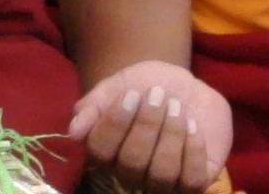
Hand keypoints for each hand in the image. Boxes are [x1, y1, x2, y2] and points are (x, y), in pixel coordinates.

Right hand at [69, 61, 232, 193]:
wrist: (186, 86)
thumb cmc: (146, 87)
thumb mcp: (118, 86)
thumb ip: (94, 105)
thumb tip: (74, 132)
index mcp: (107, 154)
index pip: (101, 151)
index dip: (116, 122)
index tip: (132, 93)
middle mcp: (131, 176)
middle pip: (132, 163)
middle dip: (148, 123)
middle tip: (159, 93)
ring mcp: (162, 182)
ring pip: (162, 174)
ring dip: (172, 134)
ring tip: (178, 107)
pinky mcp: (193, 180)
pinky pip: (192, 181)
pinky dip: (193, 151)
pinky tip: (194, 125)